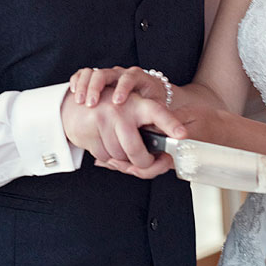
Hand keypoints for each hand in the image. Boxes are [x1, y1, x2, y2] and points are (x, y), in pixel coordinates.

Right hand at [61, 90, 186, 174]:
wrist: (83, 102)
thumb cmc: (118, 108)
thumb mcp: (138, 109)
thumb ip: (153, 126)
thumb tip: (165, 155)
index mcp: (140, 105)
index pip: (159, 114)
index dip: (171, 125)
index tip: (182, 135)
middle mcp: (121, 110)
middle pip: (135, 150)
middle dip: (144, 162)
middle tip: (148, 163)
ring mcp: (102, 121)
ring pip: (119, 156)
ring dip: (124, 160)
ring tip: (127, 150)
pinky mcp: (87, 132)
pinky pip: (104, 157)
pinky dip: (110, 158)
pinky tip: (111, 146)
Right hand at [69, 65, 169, 107]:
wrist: (138, 91)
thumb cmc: (149, 102)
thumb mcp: (156, 107)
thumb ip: (159, 117)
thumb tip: (167, 135)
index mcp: (138, 79)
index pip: (130, 78)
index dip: (123, 88)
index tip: (117, 102)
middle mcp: (121, 74)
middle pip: (106, 74)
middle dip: (97, 88)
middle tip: (92, 104)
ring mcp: (106, 75)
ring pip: (93, 74)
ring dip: (86, 87)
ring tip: (82, 104)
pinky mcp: (93, 78)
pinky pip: (82, 74)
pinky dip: (77, 82)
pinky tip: (73, 93)